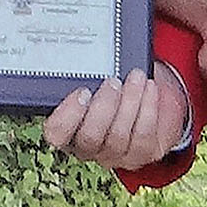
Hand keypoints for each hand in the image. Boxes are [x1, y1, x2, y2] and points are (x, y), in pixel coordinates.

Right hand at [42, 66, 187, 169]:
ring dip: (129, 103)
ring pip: (118, 137)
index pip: (57, 133)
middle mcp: (88, 148)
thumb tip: (86, 51)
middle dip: (104, 107)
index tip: (83, 91)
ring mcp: (114, 155)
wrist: (143, 107)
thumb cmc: (110, 90)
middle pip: (89, 138)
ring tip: (136, 77)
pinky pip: (143, 135)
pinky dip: (148, 109)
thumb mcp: (94, 82)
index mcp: (68, 130)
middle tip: (113, 82)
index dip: (68, 115)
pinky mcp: (140, 155)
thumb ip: (86, 76)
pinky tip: (149, 88)